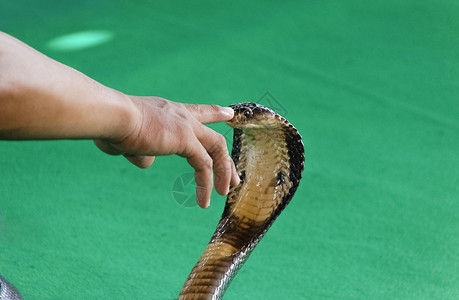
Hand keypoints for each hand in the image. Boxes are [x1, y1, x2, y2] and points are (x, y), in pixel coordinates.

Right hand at [94, 96, 239, 207]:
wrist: (113, 116)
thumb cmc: (112, 126)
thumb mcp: (128, 141)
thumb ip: (140, 152)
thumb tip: (148, 162)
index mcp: (169, 111)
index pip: (197, 111)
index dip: (214, 113)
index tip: (229, 114)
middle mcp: (181, 116)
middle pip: (214, 135)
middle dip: (226, 158)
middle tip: (233, 177)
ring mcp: (186, 126)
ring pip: (217, 149)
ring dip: (223, 172)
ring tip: (223, 193)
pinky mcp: (185, 139)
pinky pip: (204, 164)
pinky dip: (206, 183)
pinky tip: (203, 201)